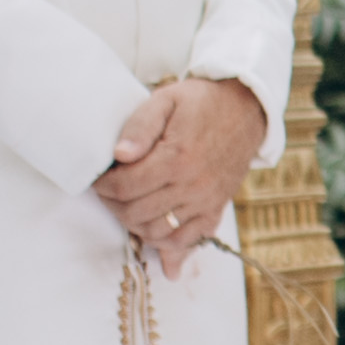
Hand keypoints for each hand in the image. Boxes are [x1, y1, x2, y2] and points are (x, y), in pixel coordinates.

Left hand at [98, 73, 265, 273]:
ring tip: (126, 205)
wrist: (245, 110)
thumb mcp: (166, 100)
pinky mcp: (216, 209)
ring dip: (133, 223)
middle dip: (112, 205)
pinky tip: (152, 233)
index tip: (98, 178)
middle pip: (136, 213)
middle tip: (107, 191)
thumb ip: (140, 126)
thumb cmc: (201, 103)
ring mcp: (206, 201)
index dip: (103, 186)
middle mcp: (193, 185)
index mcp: (177, 157)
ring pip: (157, 232)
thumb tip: (119, 155)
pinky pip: (187, 241)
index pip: (125, 187)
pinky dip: (165, 244)